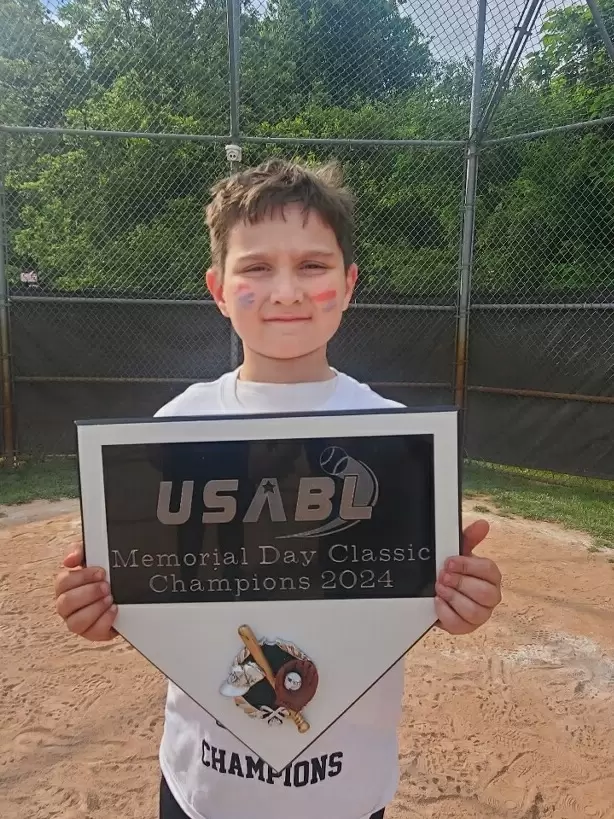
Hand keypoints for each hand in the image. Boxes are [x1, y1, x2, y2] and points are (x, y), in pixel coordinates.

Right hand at [54, 541, 118, 640]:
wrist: (126, 591)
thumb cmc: (104, 574)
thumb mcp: (93, 555)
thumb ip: (80, 550)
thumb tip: (69, 560)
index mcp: (65, 586)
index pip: (62, 583)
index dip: (81, 577)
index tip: (100, 572)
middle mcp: (68, 606)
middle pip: (65, 603)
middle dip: (89, 593)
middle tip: (106, 586)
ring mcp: (79, 621)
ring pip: (75, 623)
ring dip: (95, 608)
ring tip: (110, 598)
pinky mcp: (93, 633)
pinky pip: (93, 632)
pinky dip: (105, 621)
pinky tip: (114, 609)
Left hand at [435, 519, 501, 634]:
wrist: (438, 591)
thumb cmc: (455, 572)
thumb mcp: (459, 553)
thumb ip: (469, 538)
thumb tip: (482, 524)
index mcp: (491, 577)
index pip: (489, 571)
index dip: (468, 566)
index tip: (450, 561)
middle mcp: (491, 597)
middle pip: (485, 593)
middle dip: (460, 583)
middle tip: (443, 576)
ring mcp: (480, 615)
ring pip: (474, 611)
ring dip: (452, 597)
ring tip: (439, 588)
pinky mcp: (465, 628)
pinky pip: (459, 625)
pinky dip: (445, 612)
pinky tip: (437, 601)